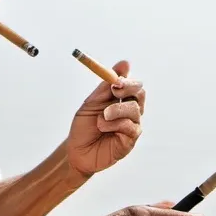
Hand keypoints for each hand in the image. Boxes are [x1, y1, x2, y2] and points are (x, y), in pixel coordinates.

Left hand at [66, 60, 144, 177]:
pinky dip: (114, 124)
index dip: (128, 81)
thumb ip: (106, 86)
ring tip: (101, 118)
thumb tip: (125, 64)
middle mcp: (129, 112)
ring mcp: (132, 126)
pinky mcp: (131, 141)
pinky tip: (102, 128)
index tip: (116, 80)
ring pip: (134, 109)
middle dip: (128, 89)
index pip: (133, 85)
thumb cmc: (83, 127)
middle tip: (114, 91)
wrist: (75, 151)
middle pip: (140, 93)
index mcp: (121, 100)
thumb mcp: (92, 103)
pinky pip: (130, 127)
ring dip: (115, 110)